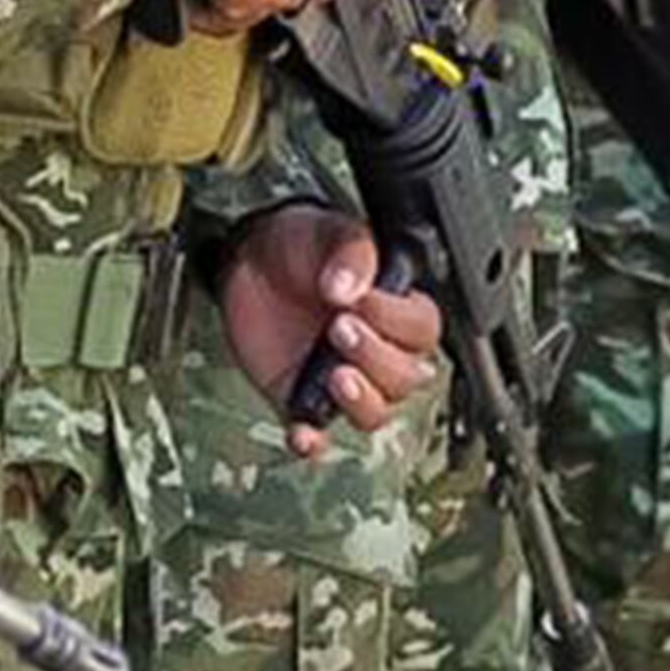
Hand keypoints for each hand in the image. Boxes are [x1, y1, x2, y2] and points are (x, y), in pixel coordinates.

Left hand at [220, 206, 441, 453]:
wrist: (248, 261)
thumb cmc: (299, 244)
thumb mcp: (329, 230)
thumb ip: (350, 253)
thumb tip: (349, 288)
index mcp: (395, 310)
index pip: (421, 330)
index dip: (396, 320)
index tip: (361, 300)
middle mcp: (377, 350)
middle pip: (406, 379)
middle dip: (377, 358)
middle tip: (338, 328)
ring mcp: (341, 379)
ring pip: (375, 413)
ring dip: (361, 401)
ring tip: (335, 375)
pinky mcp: (303, 400)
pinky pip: (317, 434)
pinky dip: (312, 440)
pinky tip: (302, 432)